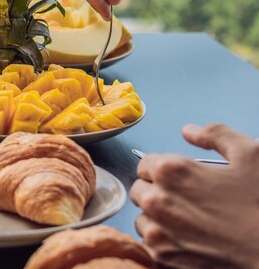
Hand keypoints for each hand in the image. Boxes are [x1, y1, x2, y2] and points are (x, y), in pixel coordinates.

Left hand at [129, 124, 258, 268]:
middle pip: (139, 190)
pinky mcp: (161, 257)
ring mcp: (156, 231)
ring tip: (186, 220)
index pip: (145, 164)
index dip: (162, 169)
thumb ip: (215, 135)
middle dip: (156, 191)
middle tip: (184, 199)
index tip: (177, 178)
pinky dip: (162, 240)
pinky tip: (185, 239)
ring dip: (157, 217)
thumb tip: (189, 131)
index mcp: (170, 171)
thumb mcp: (250, 155)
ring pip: (142, 218)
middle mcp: (156, 200)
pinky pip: (148, 243)